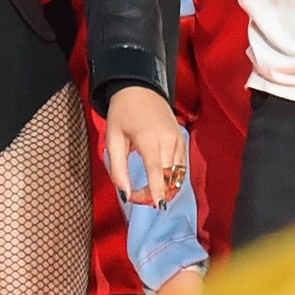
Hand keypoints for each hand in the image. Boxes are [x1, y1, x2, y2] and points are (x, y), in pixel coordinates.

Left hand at [102, 84, 186, 209]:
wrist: (139, 88)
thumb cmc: (122, 112)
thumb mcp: (113, 139)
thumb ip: (118, 169)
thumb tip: (125, 194)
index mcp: (149, 138)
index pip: (157, 171)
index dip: (157, 191)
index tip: (157, 206)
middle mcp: (168, 139)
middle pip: (168, 176)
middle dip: (155, 193)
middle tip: (138, 198)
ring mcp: (177, 139)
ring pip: (177, 173)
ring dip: (165, 187)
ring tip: (147, 191)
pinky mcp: (181, 139)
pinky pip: (181, 165)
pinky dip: (172, 177)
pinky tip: (160, 180)